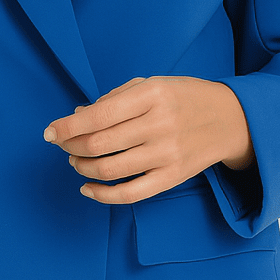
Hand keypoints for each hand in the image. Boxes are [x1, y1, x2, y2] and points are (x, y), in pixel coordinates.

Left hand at [43, 76, 254, 203]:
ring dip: (82, 167)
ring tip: (76, 161)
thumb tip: (75, 117)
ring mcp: (167, 154)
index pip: (98, 115)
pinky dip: (102, 195)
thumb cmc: (182, 97)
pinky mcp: (172, 177)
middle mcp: (159, 125)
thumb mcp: (150, 84)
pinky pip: (130, 194)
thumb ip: (113, 99)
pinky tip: (87, 188)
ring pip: (109, 169)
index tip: (50, 132)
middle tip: (63, 145)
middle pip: (99, 144)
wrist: (229, 118)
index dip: (67, 126)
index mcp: (152, 95)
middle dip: (71, 147)